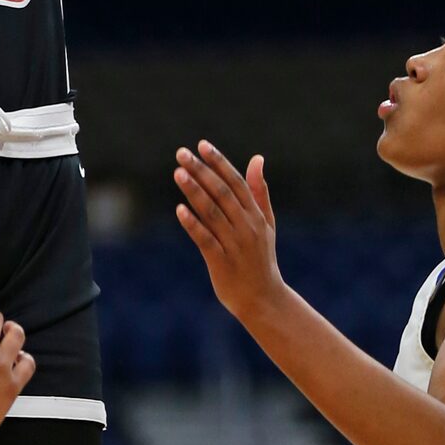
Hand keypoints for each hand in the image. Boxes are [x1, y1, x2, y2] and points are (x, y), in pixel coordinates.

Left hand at [173, 140, 284, 323]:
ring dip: (194, 191)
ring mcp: (234, 244)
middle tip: (181, 153)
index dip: (219, 163)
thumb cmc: (261, 259)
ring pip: (212, 213)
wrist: (264, 300)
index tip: (202, 145)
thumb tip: (257, 158)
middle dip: (202, 171)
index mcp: (255, 215)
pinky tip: (179, 210)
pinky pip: (205, 240)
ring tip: (177, 173)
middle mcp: (246, 227)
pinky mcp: (221, 262)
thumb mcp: (266, 224)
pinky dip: (193, 224)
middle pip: (222, 193)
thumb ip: (259, 191)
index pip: (237, 182)